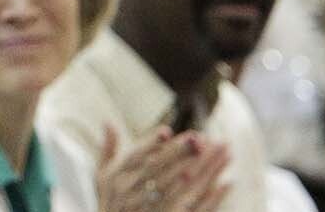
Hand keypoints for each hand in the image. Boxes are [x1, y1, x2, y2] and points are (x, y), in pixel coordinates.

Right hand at [96, 127, 229, 211]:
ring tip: (211, 153)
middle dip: (177, 153)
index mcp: (116, 177)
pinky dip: (207, 196)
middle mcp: (128, 192)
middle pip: (156, 169)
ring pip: (174, 186)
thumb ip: (107, 150)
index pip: (134, 157)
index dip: (150, 144)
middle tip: (197, 138)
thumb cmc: (110, 202)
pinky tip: (222, 183)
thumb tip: (107, 121)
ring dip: (195, 169)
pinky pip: (188, 207)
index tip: (166, 131)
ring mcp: (146, 208)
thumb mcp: (102, 177)